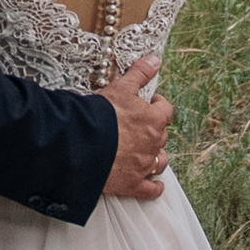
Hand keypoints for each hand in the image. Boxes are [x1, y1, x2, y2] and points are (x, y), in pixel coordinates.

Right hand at [96, 59, 172, 202]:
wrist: (83, 144)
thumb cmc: (101, 115)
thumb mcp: (121, 87)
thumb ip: (140, 73)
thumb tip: (155, 60)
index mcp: (154, 119)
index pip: (165, 110)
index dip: (158, 105)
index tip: (150, 103)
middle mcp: (154, 143)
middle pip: (162, 135)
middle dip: (154, 130)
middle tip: (140, 126)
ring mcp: (144, 165)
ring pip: (160, 161)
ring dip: (157, 156)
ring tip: (147, 152)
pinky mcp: (133, 184)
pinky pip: (150, 189)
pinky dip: (154, 187)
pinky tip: (154, 186)